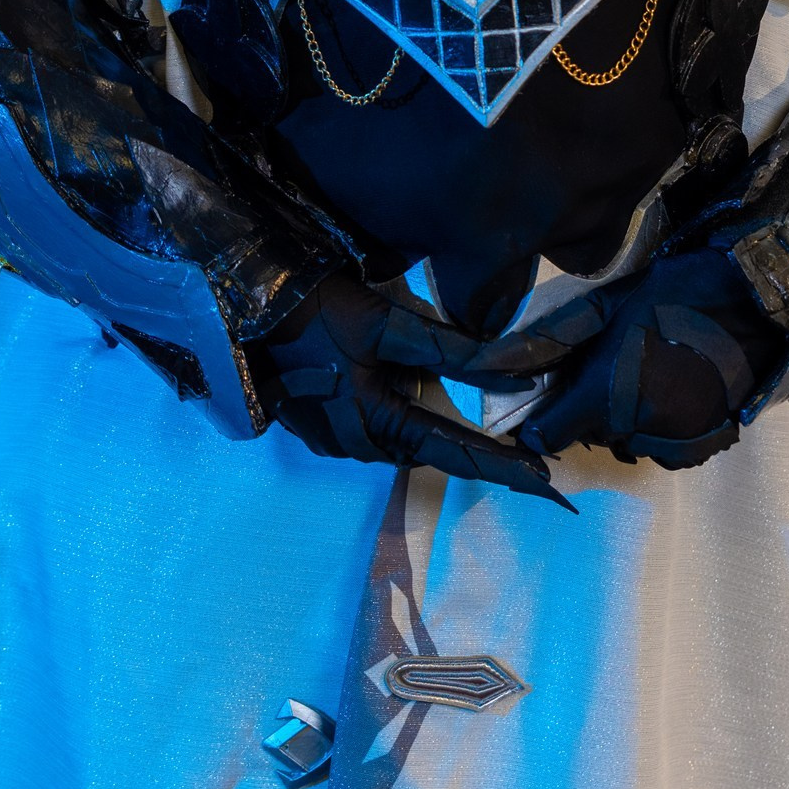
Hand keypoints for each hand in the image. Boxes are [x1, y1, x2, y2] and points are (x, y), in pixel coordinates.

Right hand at [253, 274, 569, 504]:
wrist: (241, 304)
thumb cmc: (318, 309)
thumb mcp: (390, 324)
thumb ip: (455, 353)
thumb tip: (518, 374)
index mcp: (378, 426)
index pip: (458, 453)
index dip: (505, 467)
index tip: (546, 484)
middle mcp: (356, 446)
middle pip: (426, 443)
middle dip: (455, 429)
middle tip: (484, 411)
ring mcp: (330, 441)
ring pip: (396, 434)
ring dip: (414, 412)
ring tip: (411, 375)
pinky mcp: (311, 427)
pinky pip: (367, 425)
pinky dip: (386, 407)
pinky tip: (377, 375)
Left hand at [519, 248, 782, 471]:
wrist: (755, 301)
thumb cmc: (675, 292)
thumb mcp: (607, 307)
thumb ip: (555, 341)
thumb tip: (498, 363)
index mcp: (606, 395)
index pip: (550, 433)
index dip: (543, 422)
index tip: (545, 410)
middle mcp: (637, 428)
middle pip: (593, 436)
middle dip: (591, 412)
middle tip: (612, 370)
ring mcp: (675, 440)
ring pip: (630, 443)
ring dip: (628, 421)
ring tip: (646, 377)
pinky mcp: (707, 443)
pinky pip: (666, 449)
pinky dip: (662, 430)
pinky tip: (673, 395)